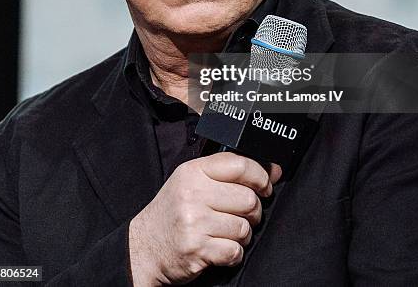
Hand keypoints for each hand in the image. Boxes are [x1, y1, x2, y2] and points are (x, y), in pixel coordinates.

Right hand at [128, 153, 281, 285]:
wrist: (144, 247)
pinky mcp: (197, 249)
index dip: (260, 175)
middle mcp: (192, 193)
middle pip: (247, 198)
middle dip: (253, 211)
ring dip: (243, 235)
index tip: (265, 186)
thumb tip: (273, 170)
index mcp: (193, 171)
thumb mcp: (191, 182)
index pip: (239, 164)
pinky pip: (234, 251)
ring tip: (228, 233)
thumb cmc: (173, 212)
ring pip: (244, 227)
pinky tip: (221, 249)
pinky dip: (233, 253)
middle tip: (245, 215)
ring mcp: (194, 222)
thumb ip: (227, 174)